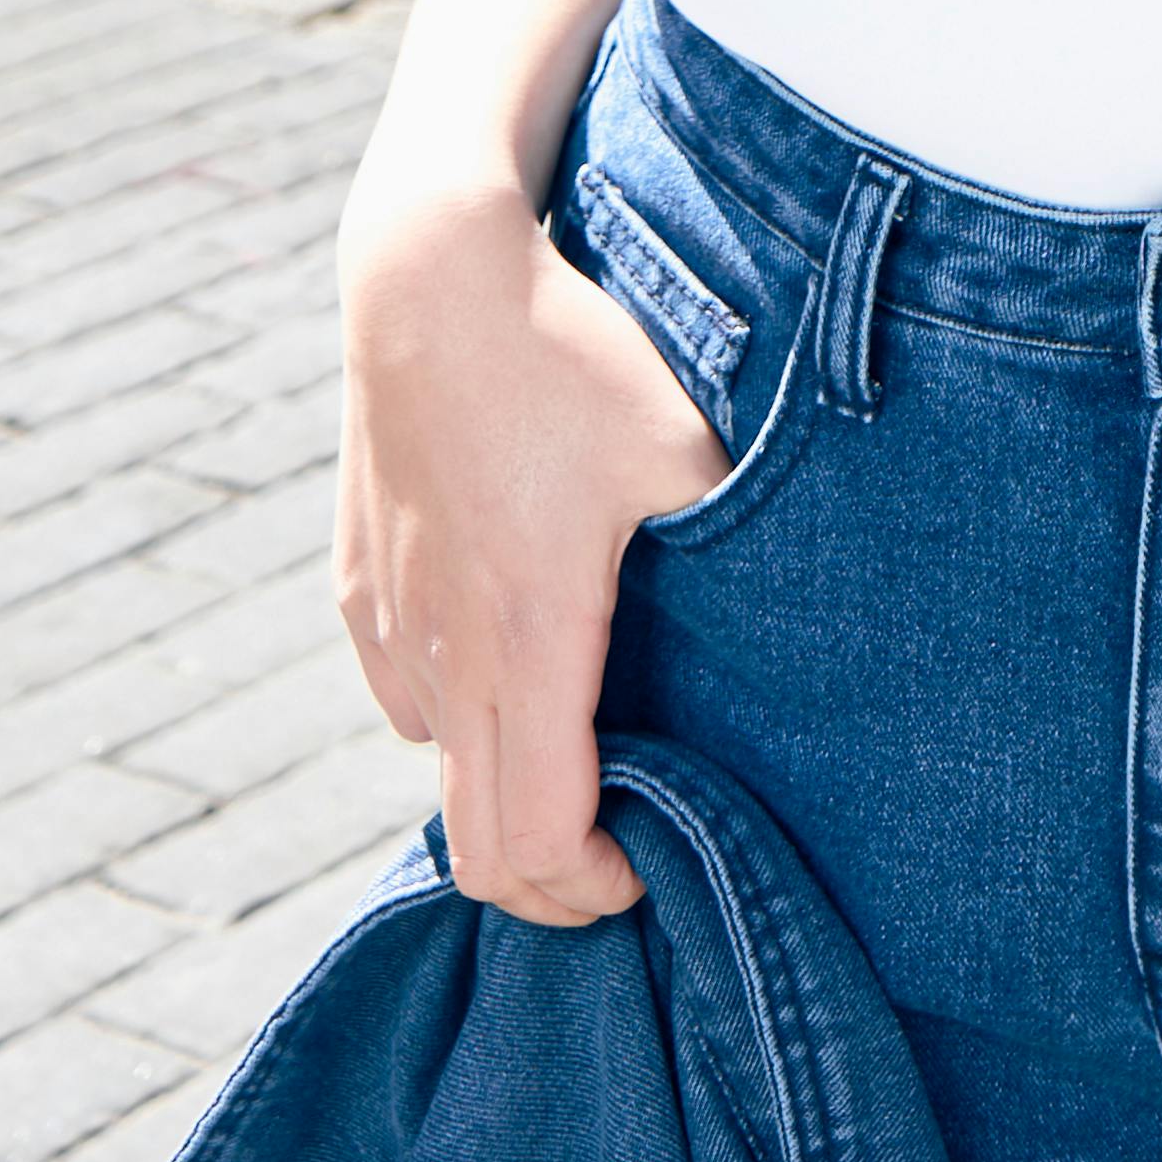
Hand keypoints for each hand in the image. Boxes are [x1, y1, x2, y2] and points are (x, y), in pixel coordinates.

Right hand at [332, 157, 726, 923]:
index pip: (541, 842)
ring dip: (502, 793)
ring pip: (435, 770)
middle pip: (477, 850)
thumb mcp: (686, 449)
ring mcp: (391, 624)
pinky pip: (402, 697)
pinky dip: (455, 721)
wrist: (431, 273)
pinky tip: (513, 663)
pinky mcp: (358, 585)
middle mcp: (445, 654)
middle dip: (553, 882)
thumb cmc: (571, 356)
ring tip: (579, 747)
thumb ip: (734, 552)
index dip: (599, 888)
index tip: (656, 860)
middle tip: (625, 845)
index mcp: (530, 641)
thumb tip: (802, 624)